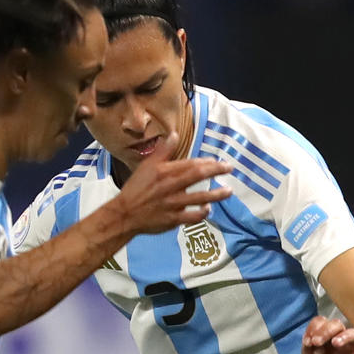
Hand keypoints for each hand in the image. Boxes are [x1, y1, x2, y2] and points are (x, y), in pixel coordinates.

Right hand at [109, 156, 232, 236]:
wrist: (125, 213)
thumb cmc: (136, 189)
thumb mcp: (147, 166)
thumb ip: (163, 151)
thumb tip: (174, 134)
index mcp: (164, 172)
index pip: (190, 164)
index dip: (206, 162)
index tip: (217, 162)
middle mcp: (170, 186)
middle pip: (198, 176)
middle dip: (216, 171)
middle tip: (229, 168)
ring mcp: (173, 204)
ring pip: (200, 198)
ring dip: (216, 194)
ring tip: (228, 191)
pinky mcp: (173, 219)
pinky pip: (192, 216)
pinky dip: (202, 212)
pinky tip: (208, 209)